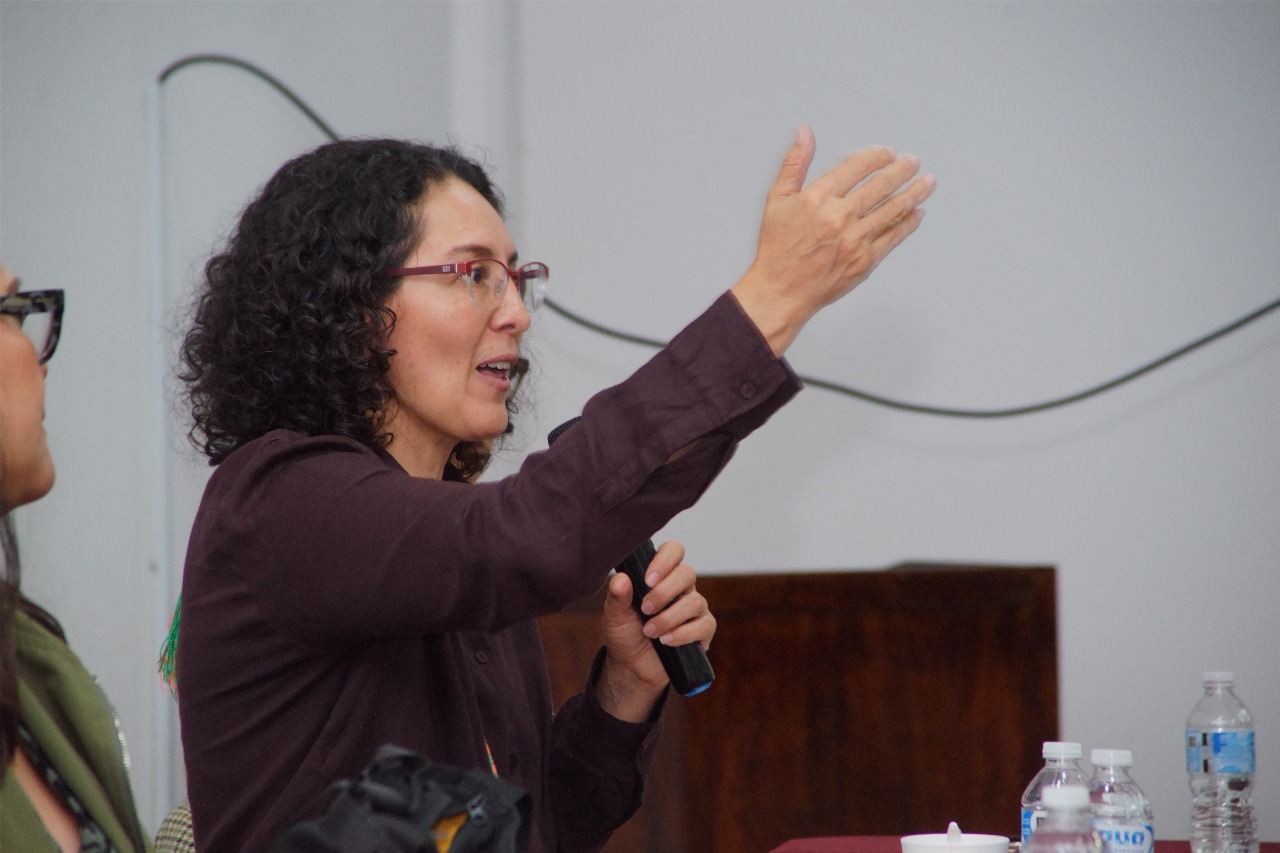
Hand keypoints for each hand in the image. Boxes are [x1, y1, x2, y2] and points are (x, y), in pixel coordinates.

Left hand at [595, 541, 716, 721]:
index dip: (664, 560)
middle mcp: (681, 587)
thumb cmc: (625, 633)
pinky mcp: (703, 630)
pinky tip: (666, 641)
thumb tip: (621, 578)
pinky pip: (704, 625)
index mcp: (661, 575)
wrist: (632, 667)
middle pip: (687, 573)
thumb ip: (616, 596)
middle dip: (665, 593)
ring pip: (695, 601)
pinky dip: (683, 634)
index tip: (647, 580)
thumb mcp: (614, 615)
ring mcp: (695, 608)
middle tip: (645, 609)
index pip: (673, 551)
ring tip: (650, 631)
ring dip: (669, 618)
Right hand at [731, 125, 935, 354]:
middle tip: (913, 163)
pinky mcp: (865, 261)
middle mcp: (840, 217)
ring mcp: (855, 240)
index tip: (888, 153)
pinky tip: (917, 214)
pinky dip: (908, 224)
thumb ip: (794, 164)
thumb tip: (805, 133)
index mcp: (818, 198)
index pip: (856, 167)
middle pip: (881, 185)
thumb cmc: (777, 249)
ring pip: (893, 210)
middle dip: (902, 171)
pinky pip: (893, 237)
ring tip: (928, 182)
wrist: (780, 291)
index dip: (877, 156)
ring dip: (914, 193)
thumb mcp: (776, 200)